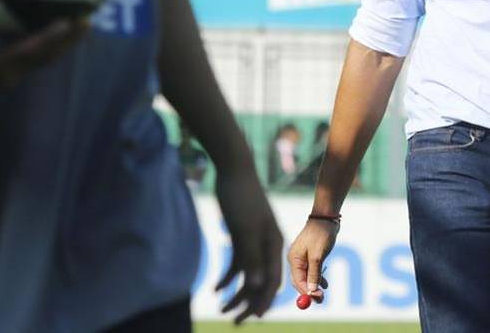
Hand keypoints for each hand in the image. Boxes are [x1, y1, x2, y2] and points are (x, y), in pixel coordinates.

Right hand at [0, 17, 88, 94]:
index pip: (30, 51)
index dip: (50, 37)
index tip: (68, 21)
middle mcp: (10, 75)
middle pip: (47, 57)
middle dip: (69, 40)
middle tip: (89, 18)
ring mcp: (14, 75)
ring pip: (47, 60)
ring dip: (67, 44)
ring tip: (86, 22)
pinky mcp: (14, 72)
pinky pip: (40, 58)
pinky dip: (55, 45)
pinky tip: (66, 29)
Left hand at [215, 165, 283, 323]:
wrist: (234, 171)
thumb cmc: (242, 199)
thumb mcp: (245, 230)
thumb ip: (252, 259)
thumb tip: (257, 287)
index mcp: (274, 244)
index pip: (273, 280)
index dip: (265, 300)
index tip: (254, 318)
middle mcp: (267, 246)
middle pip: (261, 282)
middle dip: (249, 303)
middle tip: (234, 322)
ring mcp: (254, 242)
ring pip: (248, 276)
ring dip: (237, 294)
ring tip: (221, 310)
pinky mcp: (242, 238)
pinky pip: (237, 265)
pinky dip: (228, 278)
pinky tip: (215, 289)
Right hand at [288, 216, 339, 302]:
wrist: (326, 217)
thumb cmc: (320, 234)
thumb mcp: (317, 255)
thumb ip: (314, 273)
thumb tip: (312, 291)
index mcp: (293, 258)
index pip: (297, 280)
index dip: (306, 291)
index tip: (316, 298)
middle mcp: (296, 259)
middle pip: (300, 281)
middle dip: (310, 291)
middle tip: (320, 300)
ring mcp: (303, 258)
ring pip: (307, 277)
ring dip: (315, 286)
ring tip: (324, 294)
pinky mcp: (311, 256)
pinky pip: (312, 271)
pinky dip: (318, 278)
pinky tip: (325, 284)